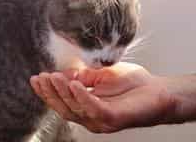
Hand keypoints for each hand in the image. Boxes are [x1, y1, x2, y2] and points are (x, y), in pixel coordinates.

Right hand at [30, 63, 173, 132]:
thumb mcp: (103, 75)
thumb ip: (84, 76)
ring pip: (75, 109)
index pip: (62, 101)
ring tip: (54, 78)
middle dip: (50, 93)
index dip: (47, 91)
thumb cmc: (133, 84)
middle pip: (64, 108)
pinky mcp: (113, 120)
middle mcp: (91, 117)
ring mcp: (101, 120)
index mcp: (87, 106)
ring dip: (63, 93)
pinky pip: (93, 109)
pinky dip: (82, 97)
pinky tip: (74, 84)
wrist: (159, 92)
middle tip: (41, 78)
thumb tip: (65, 74)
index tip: (36, 77)